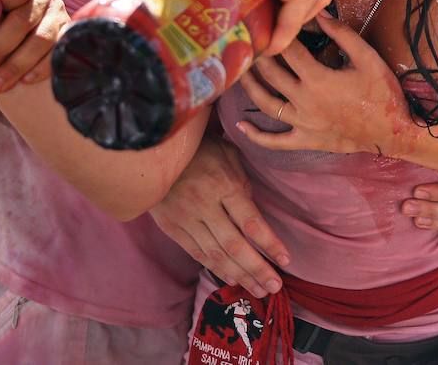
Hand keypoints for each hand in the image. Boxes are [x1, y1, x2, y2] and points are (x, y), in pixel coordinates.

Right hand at [149, 135, 289, 298]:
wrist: (152, 149)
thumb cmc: (199, 148)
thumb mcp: (227, 154)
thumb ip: (242, 184)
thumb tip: (253, 213)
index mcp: (223, 185)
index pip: (251, 222)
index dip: (270, 244)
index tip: (286, 260)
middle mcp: (205, 206)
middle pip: (235, 245)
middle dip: (257, 269)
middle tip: (275, 286)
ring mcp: (186, 219)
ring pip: (216, 255)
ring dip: (239, 275)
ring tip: (259, 289)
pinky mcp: (172, 227)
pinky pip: (197, 253)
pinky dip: (216, 269)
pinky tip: (232, 279)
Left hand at [236, 11, 412, 156]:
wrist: (394, 131)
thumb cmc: (383, 93)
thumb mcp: (367, 57)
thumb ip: (341, 34)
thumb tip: (319, 14)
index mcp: (318, 79)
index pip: (289, 51)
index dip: (280, 34)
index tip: (273, 22)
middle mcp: (304, 101)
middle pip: (271, 74)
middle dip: (259, 56)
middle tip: (251, 42)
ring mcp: (302, 123)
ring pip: (265, 104)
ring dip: (250, 87)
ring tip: (240, 72)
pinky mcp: (305, 140)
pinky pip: (275, 141)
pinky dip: (256, 136)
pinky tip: (240, 127)